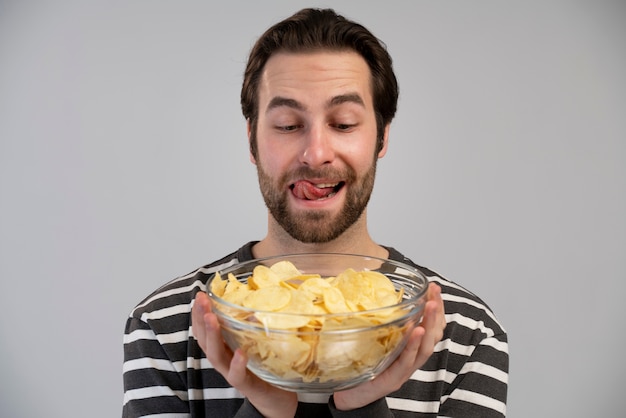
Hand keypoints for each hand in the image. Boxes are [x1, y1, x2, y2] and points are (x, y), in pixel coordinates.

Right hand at [191, 292, 297, 417]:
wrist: (275, 397)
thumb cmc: (263, 366)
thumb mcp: (254, 340)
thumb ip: (250, 324)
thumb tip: (254, 299)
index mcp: (224, 347)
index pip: (204, 330)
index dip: (198, 314)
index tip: (199, 295)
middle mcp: (224, 359)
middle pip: (205, 339)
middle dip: (201, 318)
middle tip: (201, 301)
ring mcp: (232, 372)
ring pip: (216, 355)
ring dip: (213, 336)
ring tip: (212, 319)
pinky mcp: (246, 384)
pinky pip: (237, 376)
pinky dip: (237, 364)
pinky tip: (239, 353)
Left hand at [333, 283, 445, 410]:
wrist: (349, 396)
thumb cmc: (361, 367)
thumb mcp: (374, 340)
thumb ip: (380, 322)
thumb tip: (373, 293)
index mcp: (409, 350)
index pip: (431, 328)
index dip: (436, 309)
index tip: (434, 289)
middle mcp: (411, 361)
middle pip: (433, 335)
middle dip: (437, 311)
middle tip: (435, 291)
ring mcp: (404, 371)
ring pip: (424, 348)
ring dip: (430, 324)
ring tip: (431, 305)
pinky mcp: (393, 379)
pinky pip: (407, 361)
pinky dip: (413, 345)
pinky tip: (417, 331)